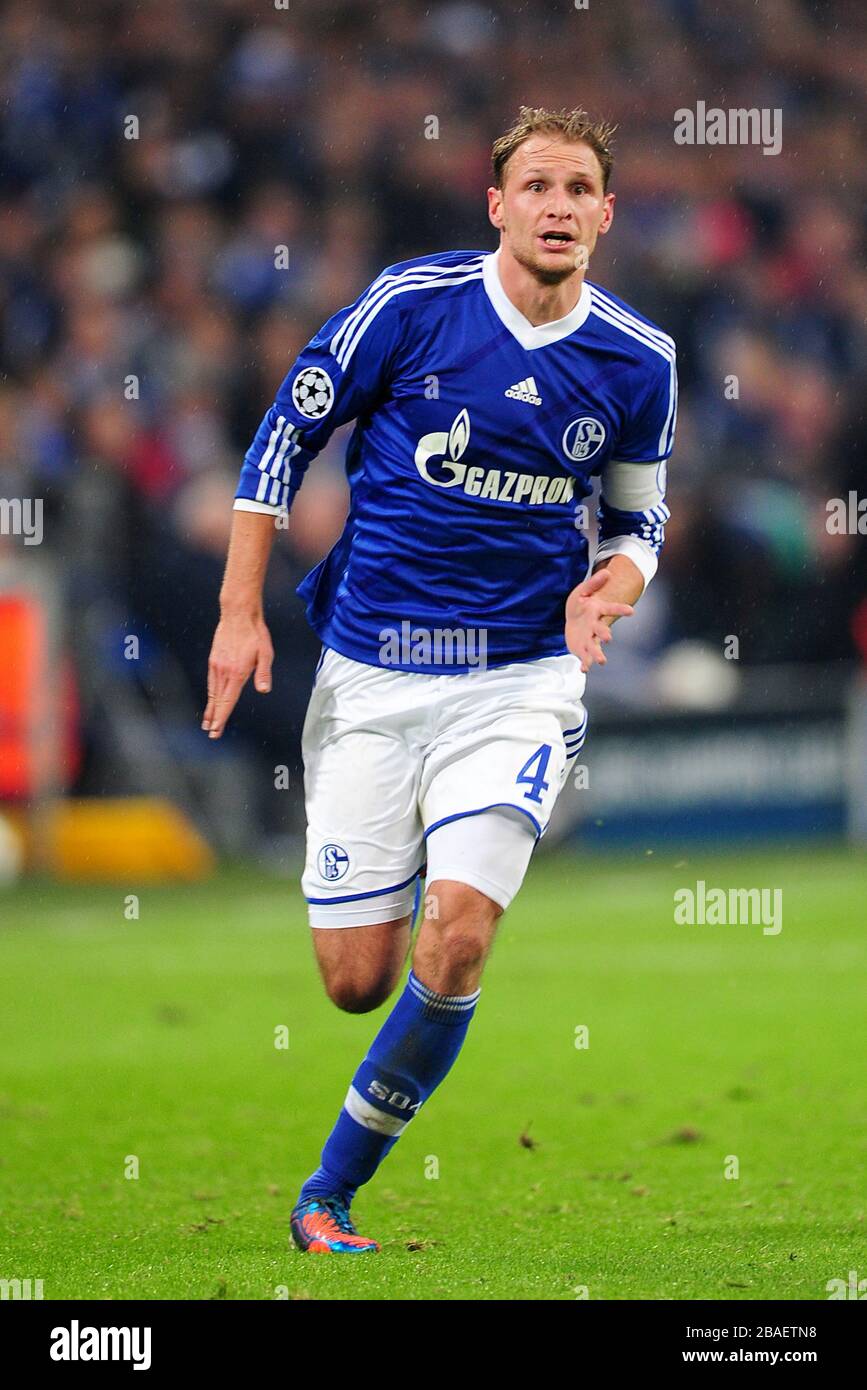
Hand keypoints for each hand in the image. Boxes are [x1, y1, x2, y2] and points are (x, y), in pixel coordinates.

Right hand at [202, 611, 273, 738]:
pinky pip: (211, 682)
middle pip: (217, 700)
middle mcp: (224, 672)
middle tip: (211, 733)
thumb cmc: (255, 633)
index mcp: (237, 673)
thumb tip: (263, 690)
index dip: (222, 717)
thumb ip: (263, 673)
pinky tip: (211, 699)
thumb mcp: (265, 653)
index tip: (216, 730)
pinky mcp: (214, 659)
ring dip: (210, 708)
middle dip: (214, 718)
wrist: (238, 614)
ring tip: (207, 721)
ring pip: (212, 692)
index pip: (227, 701)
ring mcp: (217, 666)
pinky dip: (210, 694)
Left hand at [565, 569, 634, 673]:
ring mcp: (589, 638)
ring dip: (598, 654)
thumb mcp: (583, 591)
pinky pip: (584, 657)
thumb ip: (594, 583)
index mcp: (597, 610)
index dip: (621, 609)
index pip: (611, 609)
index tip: (631, 611)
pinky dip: (585, 663)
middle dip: (604, 633)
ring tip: (601, 661)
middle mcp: (595, 626)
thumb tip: (607, 571)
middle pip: (601, 630)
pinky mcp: (582, 648)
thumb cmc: (581, 604)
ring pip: (594, 646)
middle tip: (608, 638)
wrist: (574, 619)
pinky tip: (584, 669)